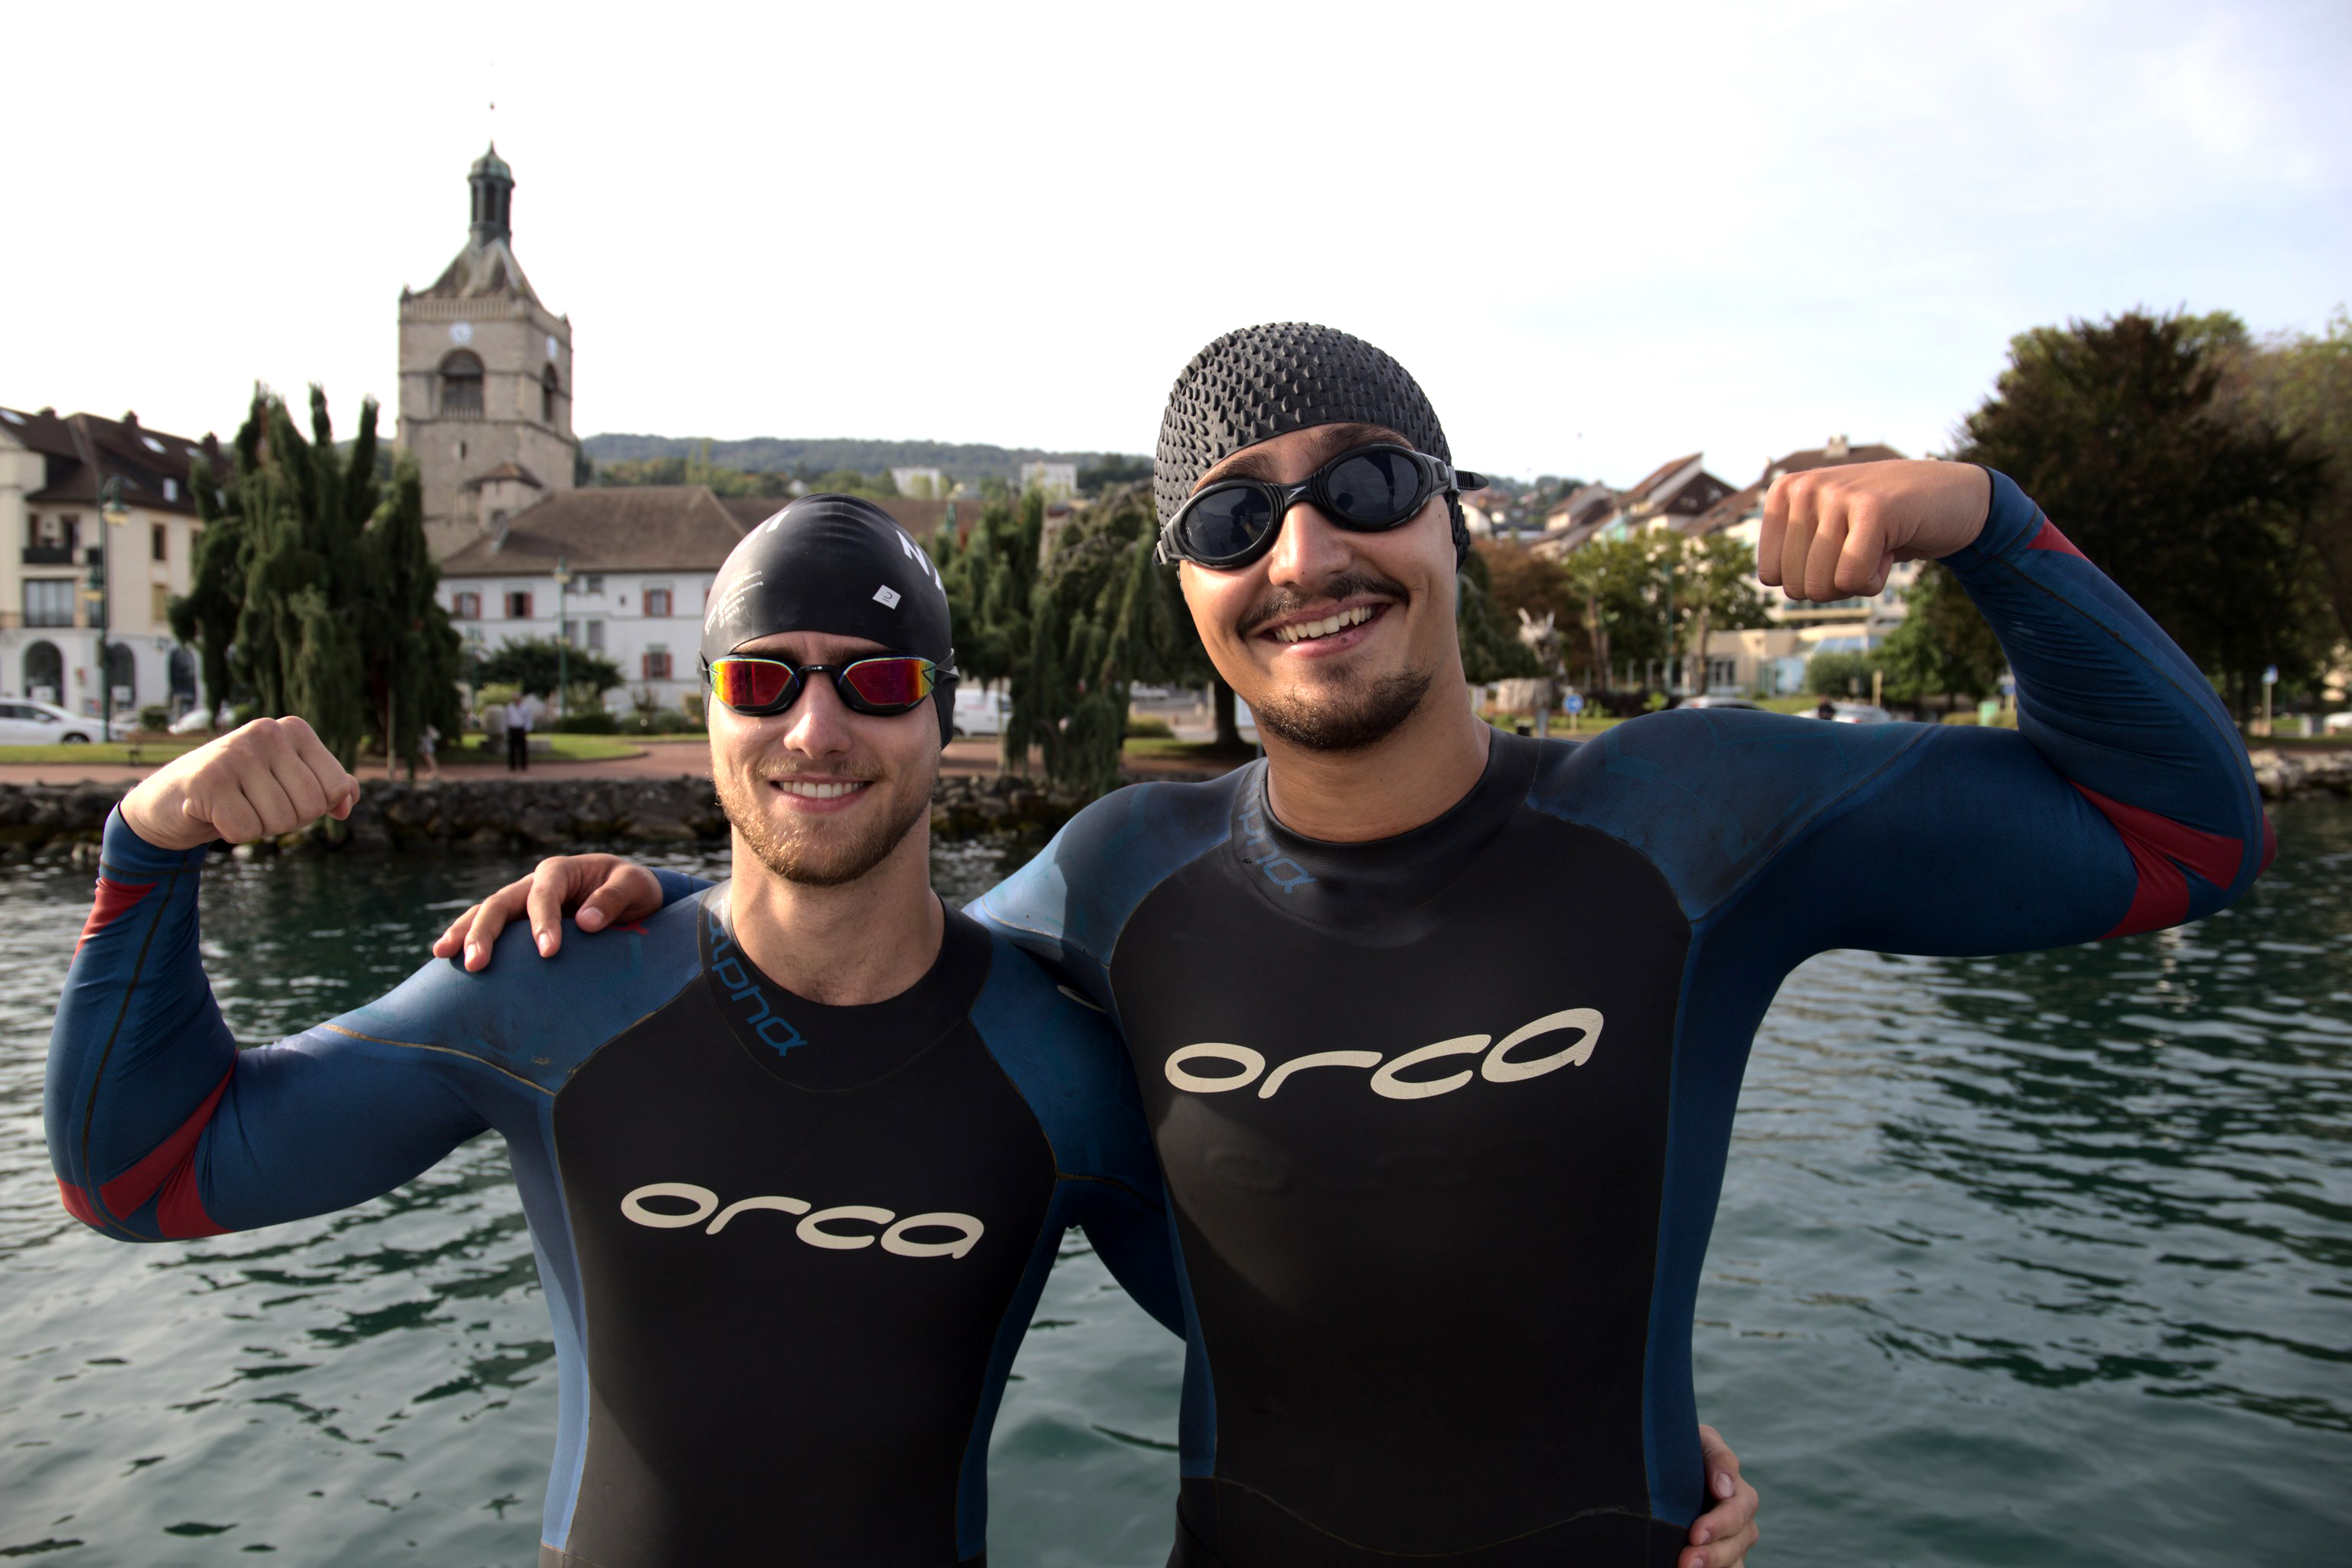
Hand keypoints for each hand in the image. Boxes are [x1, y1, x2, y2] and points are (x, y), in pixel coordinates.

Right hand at [120, 716, 357, 851]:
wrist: (171, 799)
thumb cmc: (240, 790)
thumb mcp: (289, 781)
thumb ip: (329, 786)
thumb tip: (348, 801)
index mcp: (294, 729)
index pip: (337, 787)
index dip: (316, 807)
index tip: (284, 794)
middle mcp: (267, 732)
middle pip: (311, 806)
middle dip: (288, 819)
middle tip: (256, 803)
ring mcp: (236, 753)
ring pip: (281, 820)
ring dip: (259, 827)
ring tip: (236, 805)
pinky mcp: (208, 780)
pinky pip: (246, 830)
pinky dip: (233, 833)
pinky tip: (215, 812)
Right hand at [430, 853, 668, 970]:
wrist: (629, 894)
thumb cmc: (632, 887)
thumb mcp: (635, 885)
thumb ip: (614, 897)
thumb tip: (586, 922)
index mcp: (561, 870)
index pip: (543, 894)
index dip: (542, 921)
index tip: (548, 952)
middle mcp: (534, 884)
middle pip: (501, 902)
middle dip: (486, 932)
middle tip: (477, 964)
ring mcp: (522, 902)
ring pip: (484, 913)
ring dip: (464, 933)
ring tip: (445, 955)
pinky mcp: (518, 923)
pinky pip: (489, 929)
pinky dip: (467, 939)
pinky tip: (447, 959)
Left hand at [1682, 1423, 1760, 1567]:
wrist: (1663, 1466)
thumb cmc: (1681, 1448)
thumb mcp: (1698, 1441)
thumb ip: (1717, 1457)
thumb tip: (1725, 1488)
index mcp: (1737, 1490)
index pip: (1738, 1508)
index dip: (1719, 1524)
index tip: (1695, 1534)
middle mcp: (1740, 1519)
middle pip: (1738, 1541)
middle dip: (1713, 1554)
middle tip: (1686, 1562)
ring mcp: (1732, 1542)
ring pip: (1734, 1561)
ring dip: (1713, 1566)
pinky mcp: (1721, 1557)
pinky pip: (1728, 1567)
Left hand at [1757, 458, 1991, 600]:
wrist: (1953, 497)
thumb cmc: (1883, 524)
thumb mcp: (1826, 531)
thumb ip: (1793, 551)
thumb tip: (1770, 580)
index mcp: (1784, 492)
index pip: (1771, 576)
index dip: (1811, 577)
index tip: (1839, 548)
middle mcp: (1803, 488)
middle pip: (1796, 586)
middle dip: (1834, 582)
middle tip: (1862, 547)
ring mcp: (1836, 494)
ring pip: (1822, 586)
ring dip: (1857, 581)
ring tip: (1876, 542)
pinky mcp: (1872, 508)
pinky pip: (1852, 580)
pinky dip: (1876, 579)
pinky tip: (1891, 545)